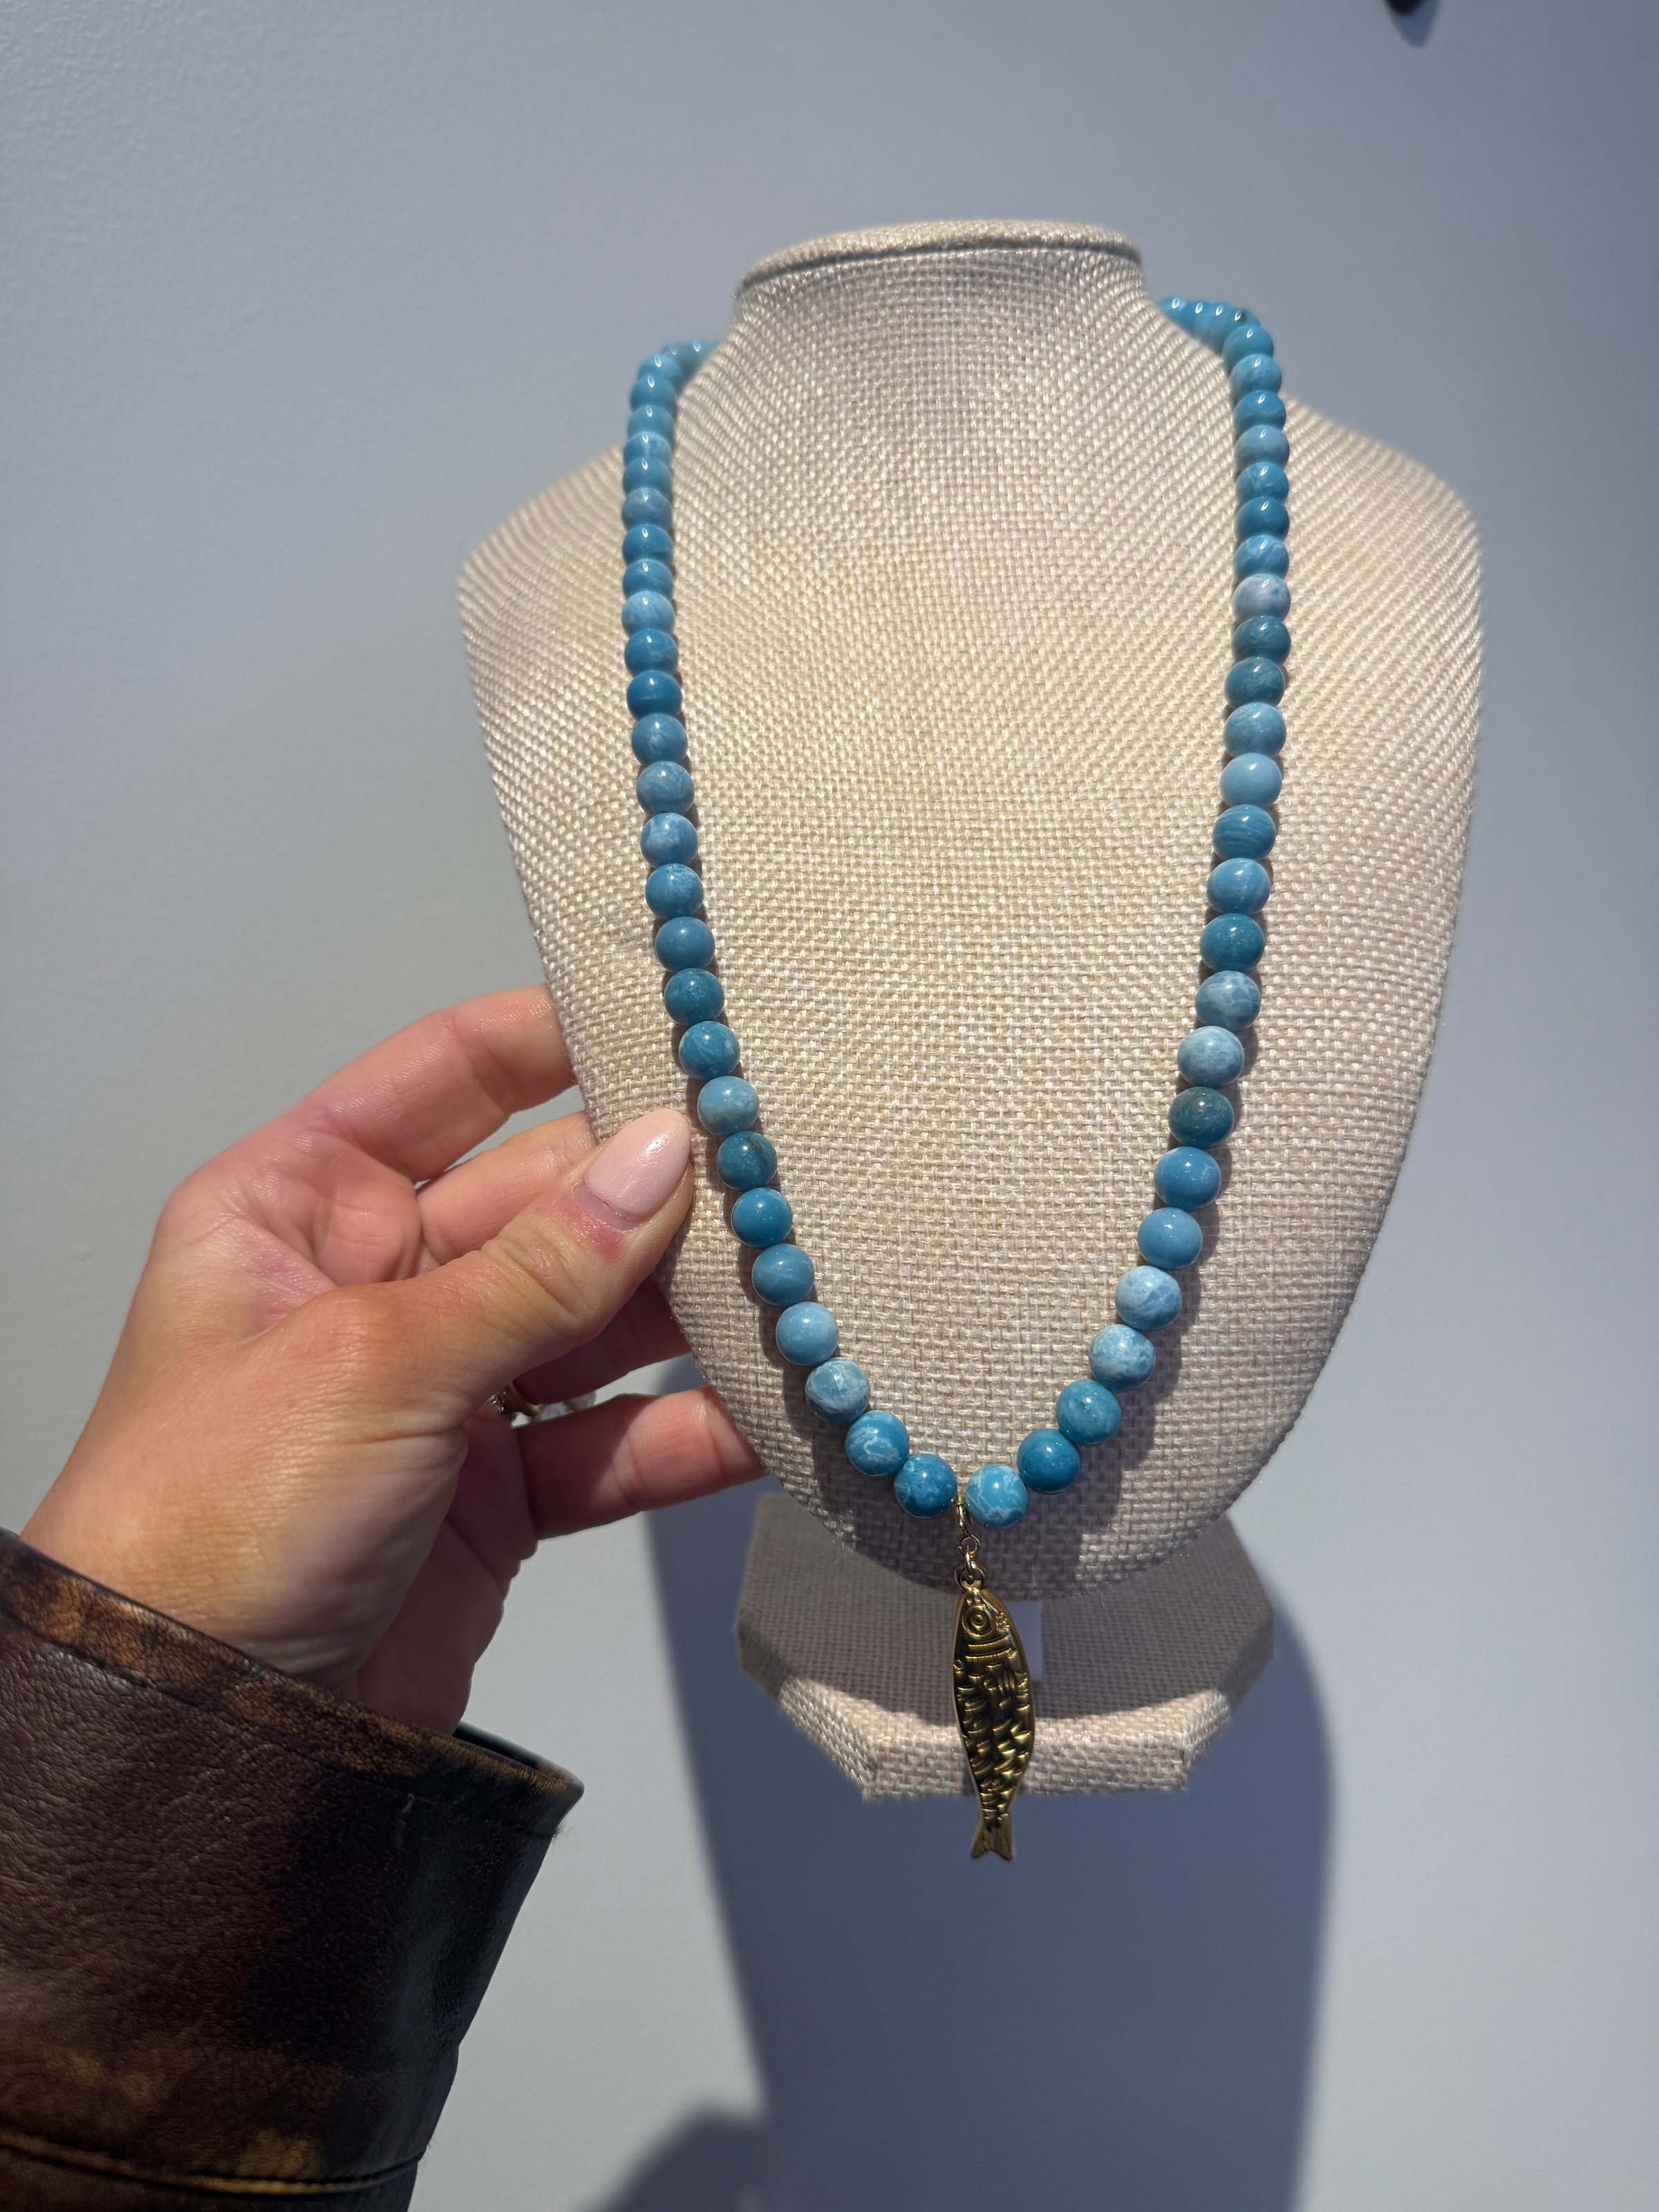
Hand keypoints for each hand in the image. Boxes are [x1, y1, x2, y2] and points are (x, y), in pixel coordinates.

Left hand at [23, 988, 759, 1732]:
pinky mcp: (498, 1492)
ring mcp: (442, 1387)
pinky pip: (612, 1438)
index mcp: (300, 1206)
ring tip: (806, 1286)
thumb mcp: (380, 1362)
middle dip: (657, 1192)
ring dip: (692, 1313)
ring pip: (594, 1321)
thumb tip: (667, 1153)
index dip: (553, 1040)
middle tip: (784, 1169)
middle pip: (546, 1201)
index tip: (671, 1017)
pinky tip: (775, 1414)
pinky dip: (688, 1432)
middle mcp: (375, 1281)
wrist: (197, 1740)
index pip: (443, 1079)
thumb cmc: (215, 1518)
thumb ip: (540, 1266)